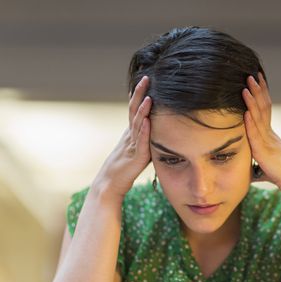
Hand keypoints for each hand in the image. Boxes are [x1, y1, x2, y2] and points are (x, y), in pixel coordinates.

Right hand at [92, 76, 151, 197]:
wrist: (109, 185)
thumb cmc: (123, 169)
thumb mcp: (135, 150)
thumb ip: (143, 140)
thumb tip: (152, 130)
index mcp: (130, 133)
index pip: (134, 110)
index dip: (138, 95)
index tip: (144, 81)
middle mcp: (130, 136)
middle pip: (134, 111)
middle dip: (140, 94)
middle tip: (146, 78)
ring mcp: (132, 145)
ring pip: (137, 124)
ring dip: (143, 110)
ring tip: (149, 97)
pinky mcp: (136, 157)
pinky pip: (141, 143)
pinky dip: (144, 131)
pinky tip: (148, 121)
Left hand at [242, 73, 280, 193]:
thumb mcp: (266, 167)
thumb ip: (257, 165)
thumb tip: (248, 172)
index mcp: (270, 136)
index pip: (264, 111)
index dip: (260, 95)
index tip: (256, 81)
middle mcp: (270, 135)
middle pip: (263, 107)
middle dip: (257, 90)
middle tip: (251, 74)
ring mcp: (268, 141)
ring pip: (259, 117)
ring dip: (252, 100)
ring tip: (246, 85)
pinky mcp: (264, 152)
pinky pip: (256, 134)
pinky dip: (250, 122)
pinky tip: (245, 111)